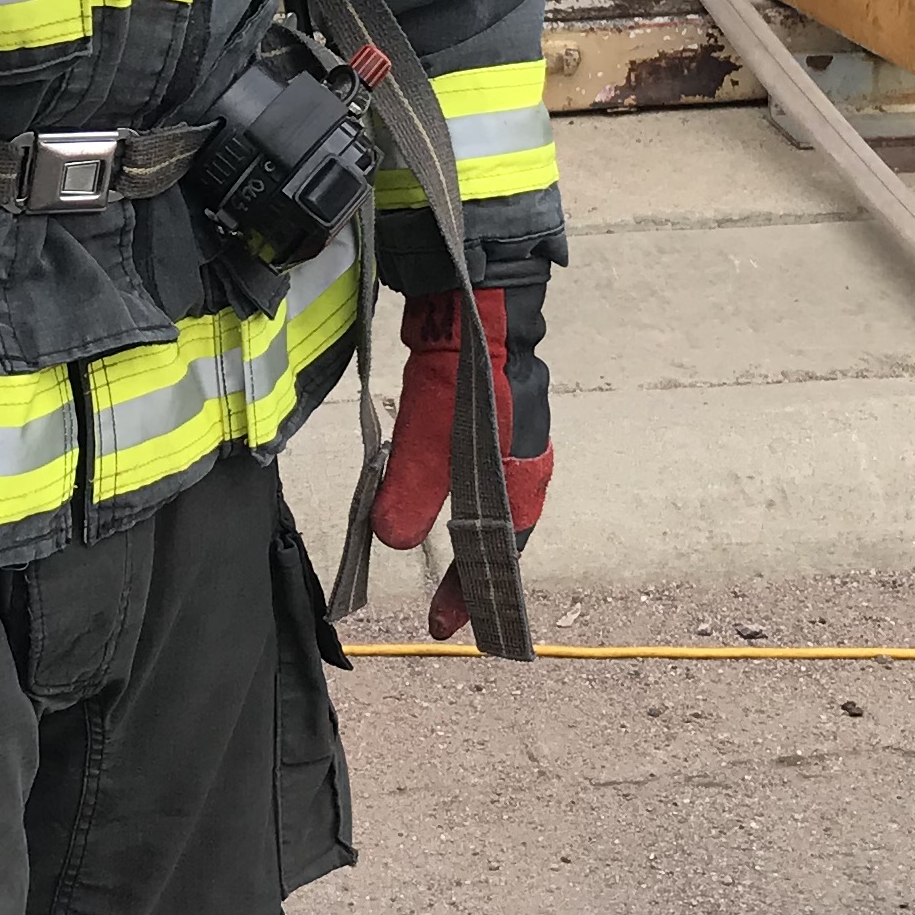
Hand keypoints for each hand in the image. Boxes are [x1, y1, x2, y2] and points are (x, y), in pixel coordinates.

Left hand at [374, 274, 554, 637]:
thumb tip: (393, 540)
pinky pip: (464, 465)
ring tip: (433, 560)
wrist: (475, 288)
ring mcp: (501, 428)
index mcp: (520, 466)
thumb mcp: (434, 427)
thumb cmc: (468, 358)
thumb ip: (415, 482)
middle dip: (474, 570)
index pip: (502, 546)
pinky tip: (418, 493)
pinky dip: (444, 491)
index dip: (474, 589)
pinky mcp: (476, 404)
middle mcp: (519, 453)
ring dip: (461, 533)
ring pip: (483, 499)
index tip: (445, 626)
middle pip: (500, 528)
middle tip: (446, 607)